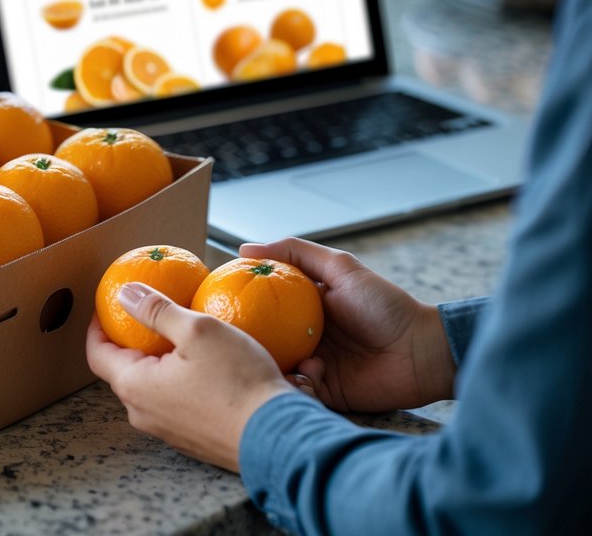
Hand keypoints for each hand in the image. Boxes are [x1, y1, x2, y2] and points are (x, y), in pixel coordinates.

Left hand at [85, 283, 292, 471]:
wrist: (278, 438)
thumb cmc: (237, 381)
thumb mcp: (197, 330)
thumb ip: (156, 310)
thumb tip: (124, 293)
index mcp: (135, 387)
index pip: (97, 354)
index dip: (97, 327)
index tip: (107, 306)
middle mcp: (143, 414)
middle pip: (125, 370)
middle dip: (132, 341)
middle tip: (148, 315)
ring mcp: (168, 430)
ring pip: (153, 386)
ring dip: (159, 360)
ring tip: (179, 336)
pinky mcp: (192, 439)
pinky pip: (176, 402)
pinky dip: (180, 379)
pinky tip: (204, 364)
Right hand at [240, 237, 455, 412]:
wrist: (421, 351)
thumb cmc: (385, 305)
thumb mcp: (340, 267)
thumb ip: (294, 252)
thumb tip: (244, 247)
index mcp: (300, 308)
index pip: (259, 307)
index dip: (239, 309)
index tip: (220, 308)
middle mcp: (300, 337)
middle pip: (260, 341)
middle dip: (248, 344)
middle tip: (240, 342)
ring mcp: (310, 366)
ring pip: (273, 369)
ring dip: (274, 366)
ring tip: (286, 358)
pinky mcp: (323, 393)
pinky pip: (296, 393)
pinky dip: (297, 386)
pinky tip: (312, 373)